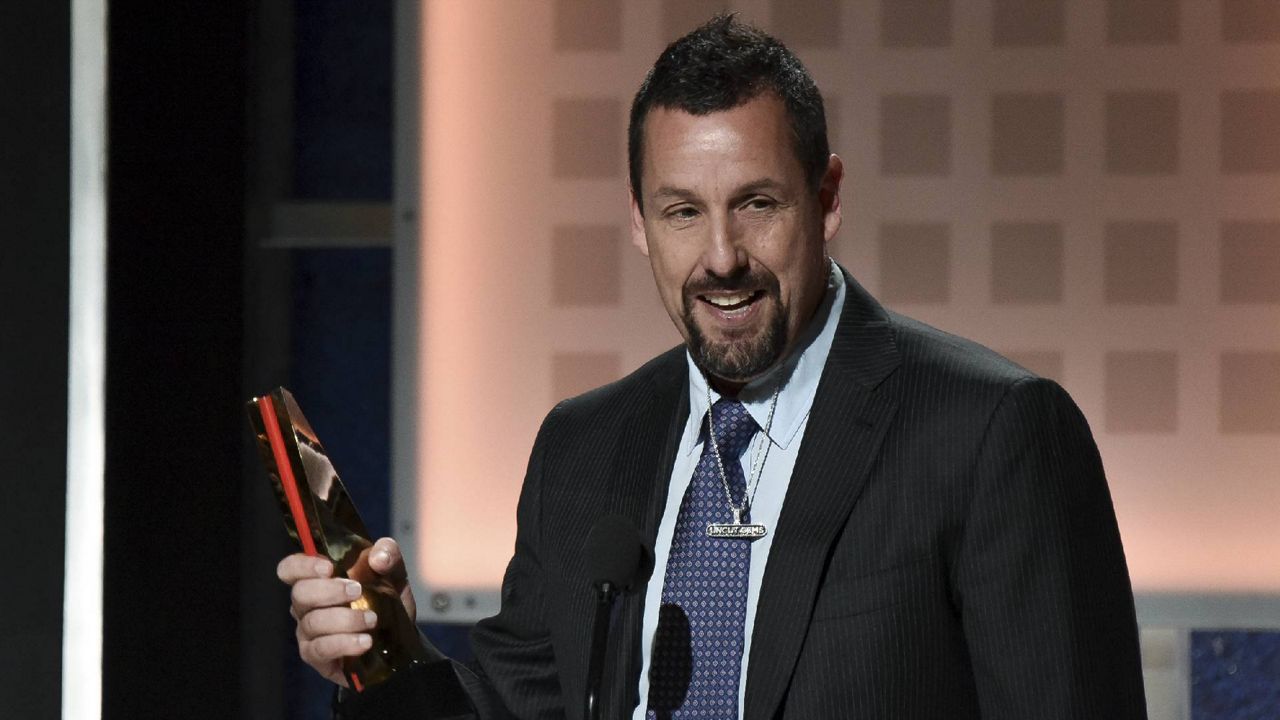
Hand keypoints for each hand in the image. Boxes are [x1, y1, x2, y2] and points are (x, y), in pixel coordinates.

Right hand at [276, 537, 416, 686]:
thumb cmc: (386, 601)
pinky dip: (344, 644)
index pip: (290, 568)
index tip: (328, 567)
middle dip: (329, 591)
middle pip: (300, 594)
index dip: (302, 565)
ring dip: (344, 619)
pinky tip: (365, 642)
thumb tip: (378, 557)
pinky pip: (320, 649)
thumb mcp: (394, 573)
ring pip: (312, 622)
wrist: (399, 640)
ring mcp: (308, 633)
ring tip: (372, 619)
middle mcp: (306, 605)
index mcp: (317, 579)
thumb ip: (389, 555)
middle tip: (357, 591)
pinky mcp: (316, 658)